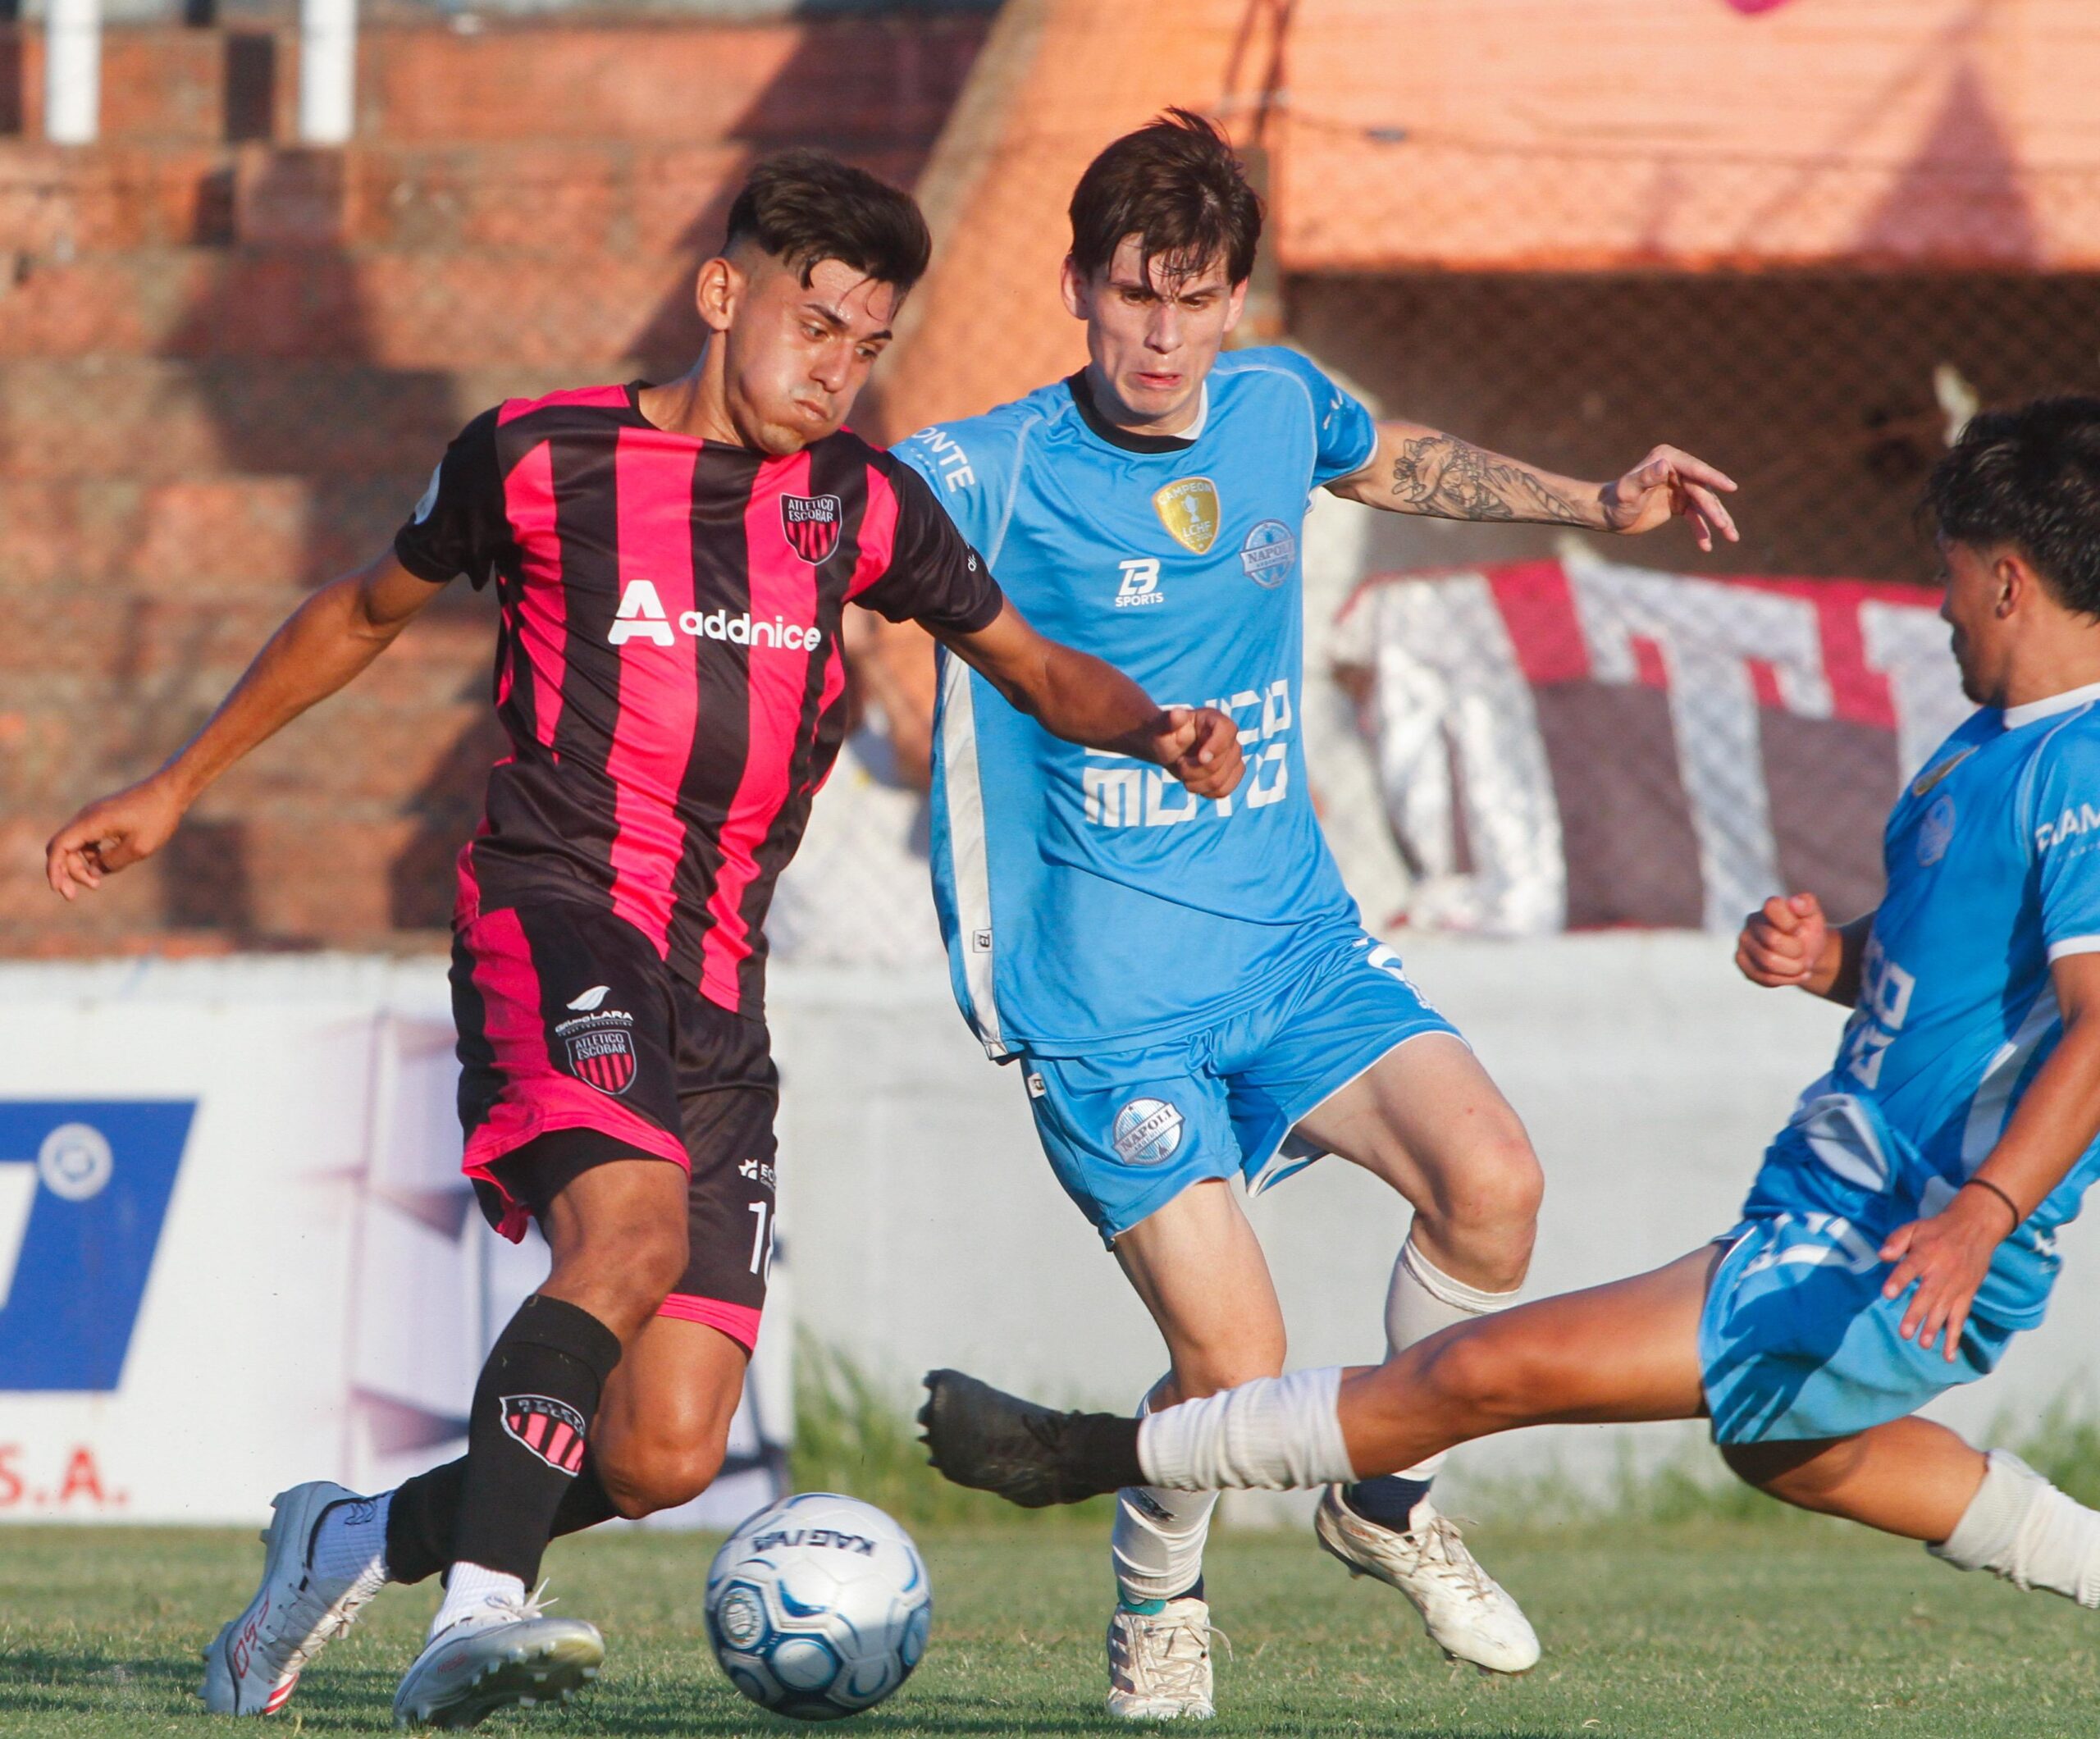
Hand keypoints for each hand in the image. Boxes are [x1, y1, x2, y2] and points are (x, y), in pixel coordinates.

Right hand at [45, 776, 186, 901]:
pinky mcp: (103, 817)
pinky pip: (86, 839)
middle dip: (66, 872)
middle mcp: (86, 817)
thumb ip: (112, 863)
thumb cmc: (157, 817)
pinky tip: (103, 865)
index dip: (55, 870)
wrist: (170, 790)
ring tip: (95, 884)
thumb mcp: (138, 847)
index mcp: (90, 823)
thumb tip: (93, 873)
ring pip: (74, 845)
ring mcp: (93, 816)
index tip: (58, 889)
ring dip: (79, 865)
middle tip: (74, 895)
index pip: (59, 847)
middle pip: (63, 848)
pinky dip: (89, 855)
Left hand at [1145, 706, 1243, 798]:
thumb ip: (1170, 721)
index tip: (1201, 758)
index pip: (1228, 730)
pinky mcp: (1231, 773)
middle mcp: (1228, 737)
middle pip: (1224, 761)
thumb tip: (1176, 714)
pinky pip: (1224, 790)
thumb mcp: (1163, 726)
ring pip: (1222, 780)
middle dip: (1196, 769)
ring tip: (1184, 774)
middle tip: (1179, 764)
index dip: (1217, 746)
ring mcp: (1232, 756)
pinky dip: (1205, 792)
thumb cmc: (1165, 734)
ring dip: (1198, 784)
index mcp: (1214, 719)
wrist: (1168, 749)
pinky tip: (1194, 783)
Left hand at [1599, 445, 1738, 551]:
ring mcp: (1680, 486)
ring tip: (1731, 536)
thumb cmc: (1615, 501)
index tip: (1731, 487)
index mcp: (1667, 459)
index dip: (1714, 478)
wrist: (1606, 515)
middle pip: (1702, 490)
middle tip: (1725, 526)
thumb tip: (1665, 465)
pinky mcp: (1679, 502)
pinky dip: (1702, 530)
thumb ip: (1645, 477)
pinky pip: (1696, 516)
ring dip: (1717, 520)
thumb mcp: (1629, 491)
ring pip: (1705, 504)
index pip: (1695, 469)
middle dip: (1714, 509)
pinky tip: (1707, 546)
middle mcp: (1676, 469)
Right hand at [1735, 893, 1828, 988]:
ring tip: (1803, 967)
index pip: (1772, 908)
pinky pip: (1763, 976)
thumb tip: (1794, 903)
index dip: (1791, 924)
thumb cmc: (1808, 933)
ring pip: (1768, 962)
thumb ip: (1808, 905)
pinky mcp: (1741, 960)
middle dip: (1797, 953)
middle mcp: (1751, 921)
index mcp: (1770, 907)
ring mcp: (1743, 941)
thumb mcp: (1814, 917)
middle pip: (1773, 941)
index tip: (1801, 931)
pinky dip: (1785, 979)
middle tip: (1807, 956)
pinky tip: (1794, 975)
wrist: (1803, 954)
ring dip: (1793, 969)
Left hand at [1879, 1186, 2015, 1361]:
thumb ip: (1896, 1241)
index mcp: (1927, 1253)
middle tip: (1905, 1333)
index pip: (1910, 1267)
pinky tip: (1948, 1355)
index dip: (1899, 1280)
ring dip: (1935, 1328)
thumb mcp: (1914, 1228)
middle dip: (1916, 1314)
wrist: (1976, 1228)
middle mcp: (1943, 1272)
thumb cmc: (1937, 1230)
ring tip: (1923, 1344)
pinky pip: (1961, 1318)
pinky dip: (1955, 1337)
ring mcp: (1957, 1285)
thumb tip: (1882, 1255)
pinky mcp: (1967, 1294)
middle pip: (1928, 1295)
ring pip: (1945, 1309)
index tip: (1887, 1294)